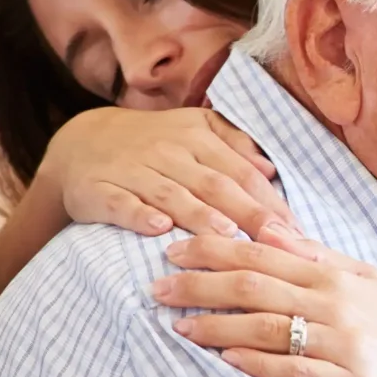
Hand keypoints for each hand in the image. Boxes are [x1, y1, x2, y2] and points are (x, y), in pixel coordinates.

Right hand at [44, 105, 292, 240]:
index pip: (242, 173)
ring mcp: (131, 169)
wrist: (79, 143)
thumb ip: (234, 146)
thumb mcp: (194, 133)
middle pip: (214, 184)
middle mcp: (166, 150)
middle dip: (249, 214)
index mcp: (196, 137)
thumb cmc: (152, 145)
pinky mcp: (97, 188)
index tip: (297, 234)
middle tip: (277, 243)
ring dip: (198, 214)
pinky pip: (119, 202)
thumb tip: (271, 168)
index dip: (271, 203)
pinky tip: (157, 228)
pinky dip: (137, 214)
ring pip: (170, 193)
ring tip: (226, 235)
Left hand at [150, 230, 376, 376]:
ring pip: (265, 327)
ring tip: (176, 327)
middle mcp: (336, 304)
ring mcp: (343, 344)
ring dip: (215, 325)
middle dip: (198, 286)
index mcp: (335, 275)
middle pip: (253, 287)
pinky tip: (224, 359)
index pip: (260, 256)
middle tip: (155, 289)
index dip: (211, 251)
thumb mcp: (366, 280)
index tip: (170, 251)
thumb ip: (315, 255)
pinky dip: (255, 363)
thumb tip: (265, 230)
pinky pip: (293, 370)